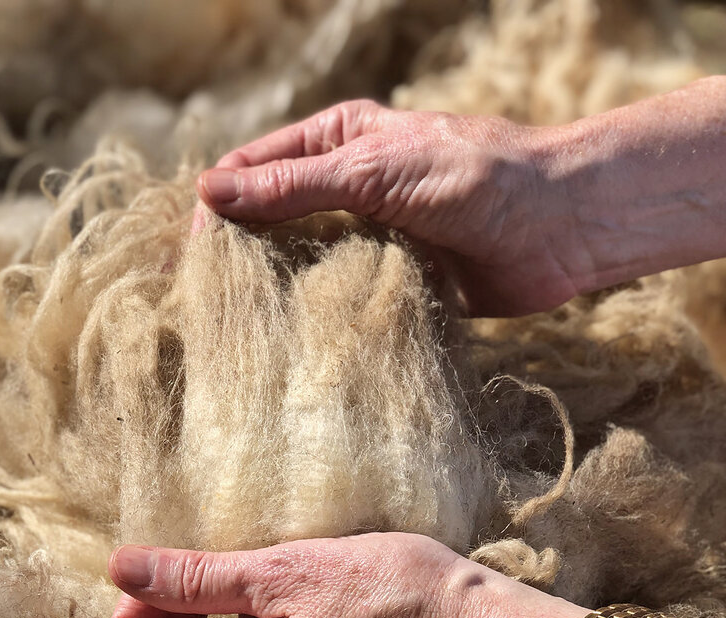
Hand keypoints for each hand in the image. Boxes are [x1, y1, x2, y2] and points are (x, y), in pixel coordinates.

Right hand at [194, 99, 578, 316]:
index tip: (187, 252)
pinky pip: (342, 304)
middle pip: (273, 223)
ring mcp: (371, 239)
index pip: (254, 170)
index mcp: (339, 143)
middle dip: (239, 256)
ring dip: (276, 295)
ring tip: (237, 332)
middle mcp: (349, 190)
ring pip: (304, 268)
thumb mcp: (372, 171)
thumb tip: (206, 192)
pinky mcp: (394, 285)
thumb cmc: (473, 177)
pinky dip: (318, 321)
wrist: (558, 227)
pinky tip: (292, 346)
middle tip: (204, 302)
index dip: (217, 206)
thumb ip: (291, 186)